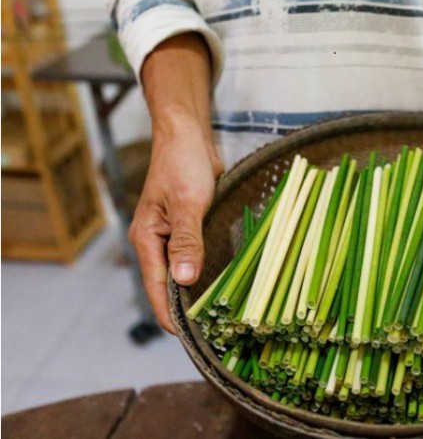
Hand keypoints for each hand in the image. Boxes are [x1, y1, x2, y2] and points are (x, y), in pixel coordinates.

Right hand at [128, 117, 222, 333]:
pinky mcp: (190, 229)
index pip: (157, 287)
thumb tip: (184, 279)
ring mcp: (173, 236)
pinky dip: (206, 272)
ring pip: (183, 273)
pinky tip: (224, 284)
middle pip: (168, 285)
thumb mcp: (188, 203)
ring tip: (220, 317)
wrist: (187, 136)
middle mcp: (157, 242)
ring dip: (197, 292)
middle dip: (185, 309)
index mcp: (148, 239)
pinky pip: (195, 257)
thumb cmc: (183, 164)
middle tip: (212, 332)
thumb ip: (187, 241)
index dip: (170, 314)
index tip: (189, 337)